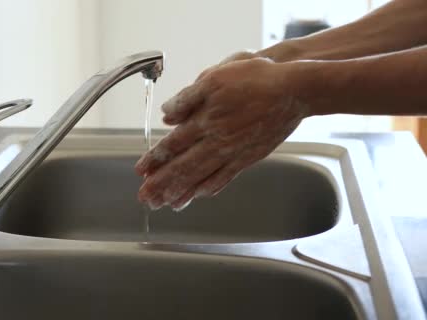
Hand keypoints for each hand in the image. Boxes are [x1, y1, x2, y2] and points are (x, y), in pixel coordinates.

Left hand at [135, 57, 308, 209]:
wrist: (295, 90)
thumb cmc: (256, 79)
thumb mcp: (215, 78)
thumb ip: (188, 98)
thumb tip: (167, 115)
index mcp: (205, 120)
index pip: (172, 145)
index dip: (155, 159)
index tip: (141, 172)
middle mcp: (217, 141)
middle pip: (183, 168)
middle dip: (162, 185)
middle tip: (146, 199)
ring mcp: (234, 152)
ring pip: (202, 177)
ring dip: (182, 192)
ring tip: (167, 204)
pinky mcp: (250, 156)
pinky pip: (225, 177)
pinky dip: (210, 188)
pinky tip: (200, 195)